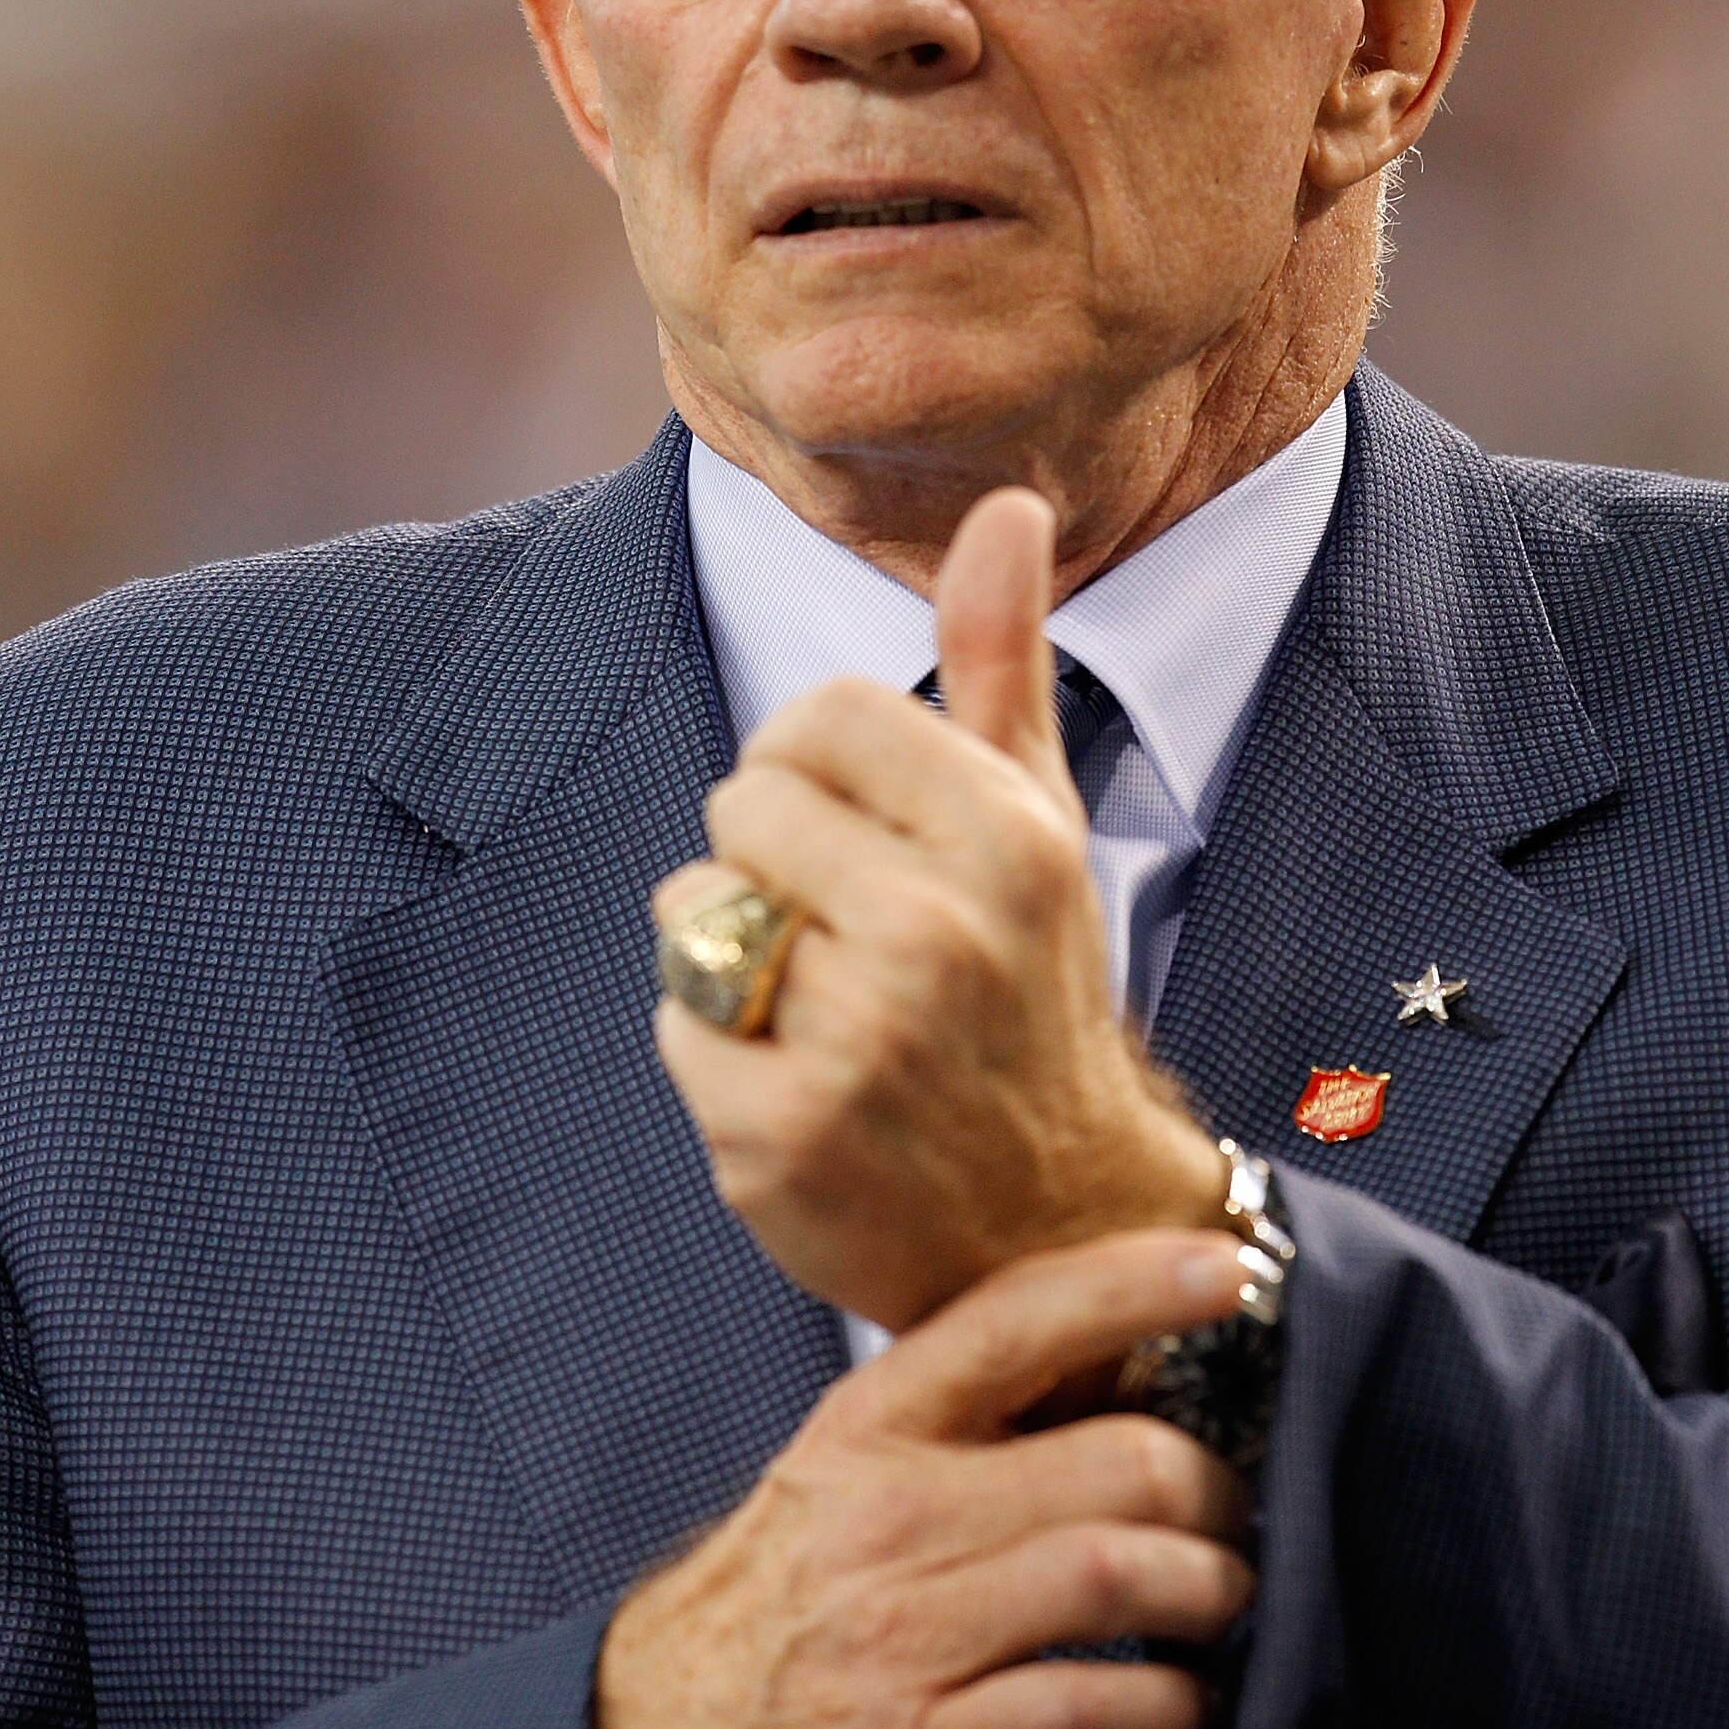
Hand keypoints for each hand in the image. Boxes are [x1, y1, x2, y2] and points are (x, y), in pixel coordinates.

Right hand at [593, 1230, 1251, 1728]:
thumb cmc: (773, 1606)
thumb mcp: (837, 1475)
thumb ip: (958, 1426)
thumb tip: (1115, 1376)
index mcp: (872, 1427)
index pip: (1019, 1317)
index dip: (1137, 1281)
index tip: (1226, 1267)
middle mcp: (894, 1515)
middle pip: (1119, 1460)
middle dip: (1213, 1488)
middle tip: (1230, 1512)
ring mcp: (911, 1637)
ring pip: (1122, 1575)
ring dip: (1209, 1590)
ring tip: (1217, 1601)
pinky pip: (1096, 1709)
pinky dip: (1170, 1707)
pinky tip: (1176, 1705)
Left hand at [653, 486, 1228, 1330]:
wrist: (1055, 1222)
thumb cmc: (1029, 994)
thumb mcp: (1034, 821)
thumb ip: (1001, 660)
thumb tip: (1008, 506)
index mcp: (1008, 839)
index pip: (814, 716)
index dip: (815, 771)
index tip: (865, 840)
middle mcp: (940, 933)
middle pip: (740, 806)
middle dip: (772, 864)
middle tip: (850, 937)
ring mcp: (858, 1042)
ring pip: (692, 916)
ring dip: (736, 959)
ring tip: (828, 1012)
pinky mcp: (779, 1135)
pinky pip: (673, 1023)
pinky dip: (717, 1052)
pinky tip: (800, 1086)